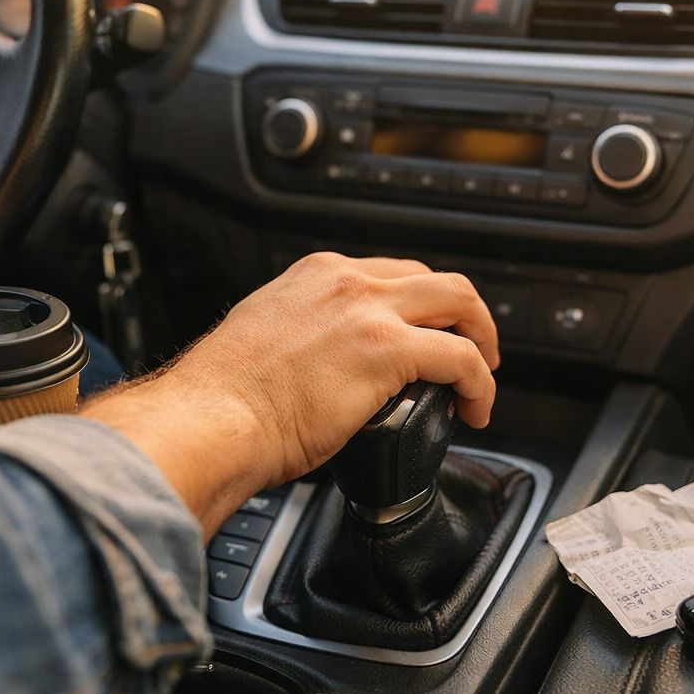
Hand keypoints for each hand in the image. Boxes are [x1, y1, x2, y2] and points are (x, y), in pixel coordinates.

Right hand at [82, 252, 499, 531]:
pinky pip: (461, 359)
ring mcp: (369, 312)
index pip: (391, 274)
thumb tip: (320, 365)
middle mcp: (346, 282)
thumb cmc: (224, 398)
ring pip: (460, 303)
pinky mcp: (387, 350)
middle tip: (473, 350)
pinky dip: (479, 384)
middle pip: (436, 280)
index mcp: (317, 275)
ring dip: (482, 340)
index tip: (429, 334)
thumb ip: (301, 336)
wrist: (211, 418)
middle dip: (465, 315)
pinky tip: (475, 408)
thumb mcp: (266, 338)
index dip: (422, 307)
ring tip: (483, 379)